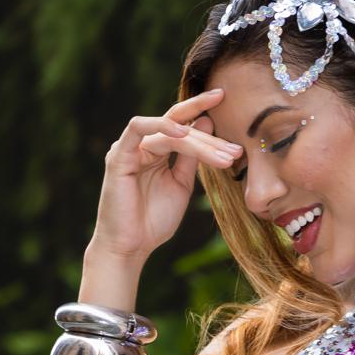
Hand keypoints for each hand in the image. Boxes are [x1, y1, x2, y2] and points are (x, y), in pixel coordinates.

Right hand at [90, 88, 242, 261]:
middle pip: (179, 125)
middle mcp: (141, 145)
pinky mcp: (119, 156)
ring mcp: (129, 148)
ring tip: (222, 157)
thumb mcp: (182, 184)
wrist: (131, 246)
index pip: (182, 124)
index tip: (228, 108)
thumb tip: (206, 121)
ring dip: (198, 142)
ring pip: (168, 131)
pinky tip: (183, 133)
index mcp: (156, 150)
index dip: (203, 114)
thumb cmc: (154, 219)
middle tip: (235, 151)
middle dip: (210, 138)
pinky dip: (160, 126)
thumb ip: (192, 155)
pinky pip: (137, 129)